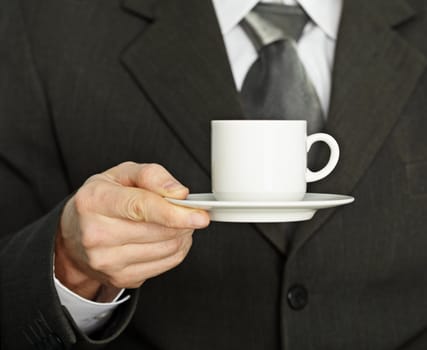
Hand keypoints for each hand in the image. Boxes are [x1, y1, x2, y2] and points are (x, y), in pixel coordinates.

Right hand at [54, 162, 209, 300]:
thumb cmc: (101, 200)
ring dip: (182, 235)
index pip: (141, 208)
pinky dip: (177, 250)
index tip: (199, 215)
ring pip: (167, 249)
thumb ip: (151, 175)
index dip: (175, 213)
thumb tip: (178, 192)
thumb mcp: (120, 174)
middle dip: (183, 220)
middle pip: (159, 231)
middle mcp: (97, 234)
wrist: (75, 234)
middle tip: (188, 210)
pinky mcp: (121, 277)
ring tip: (177, 222)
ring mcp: (107, 261)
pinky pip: (166, 264)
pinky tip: (169, 238)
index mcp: (94, 201)